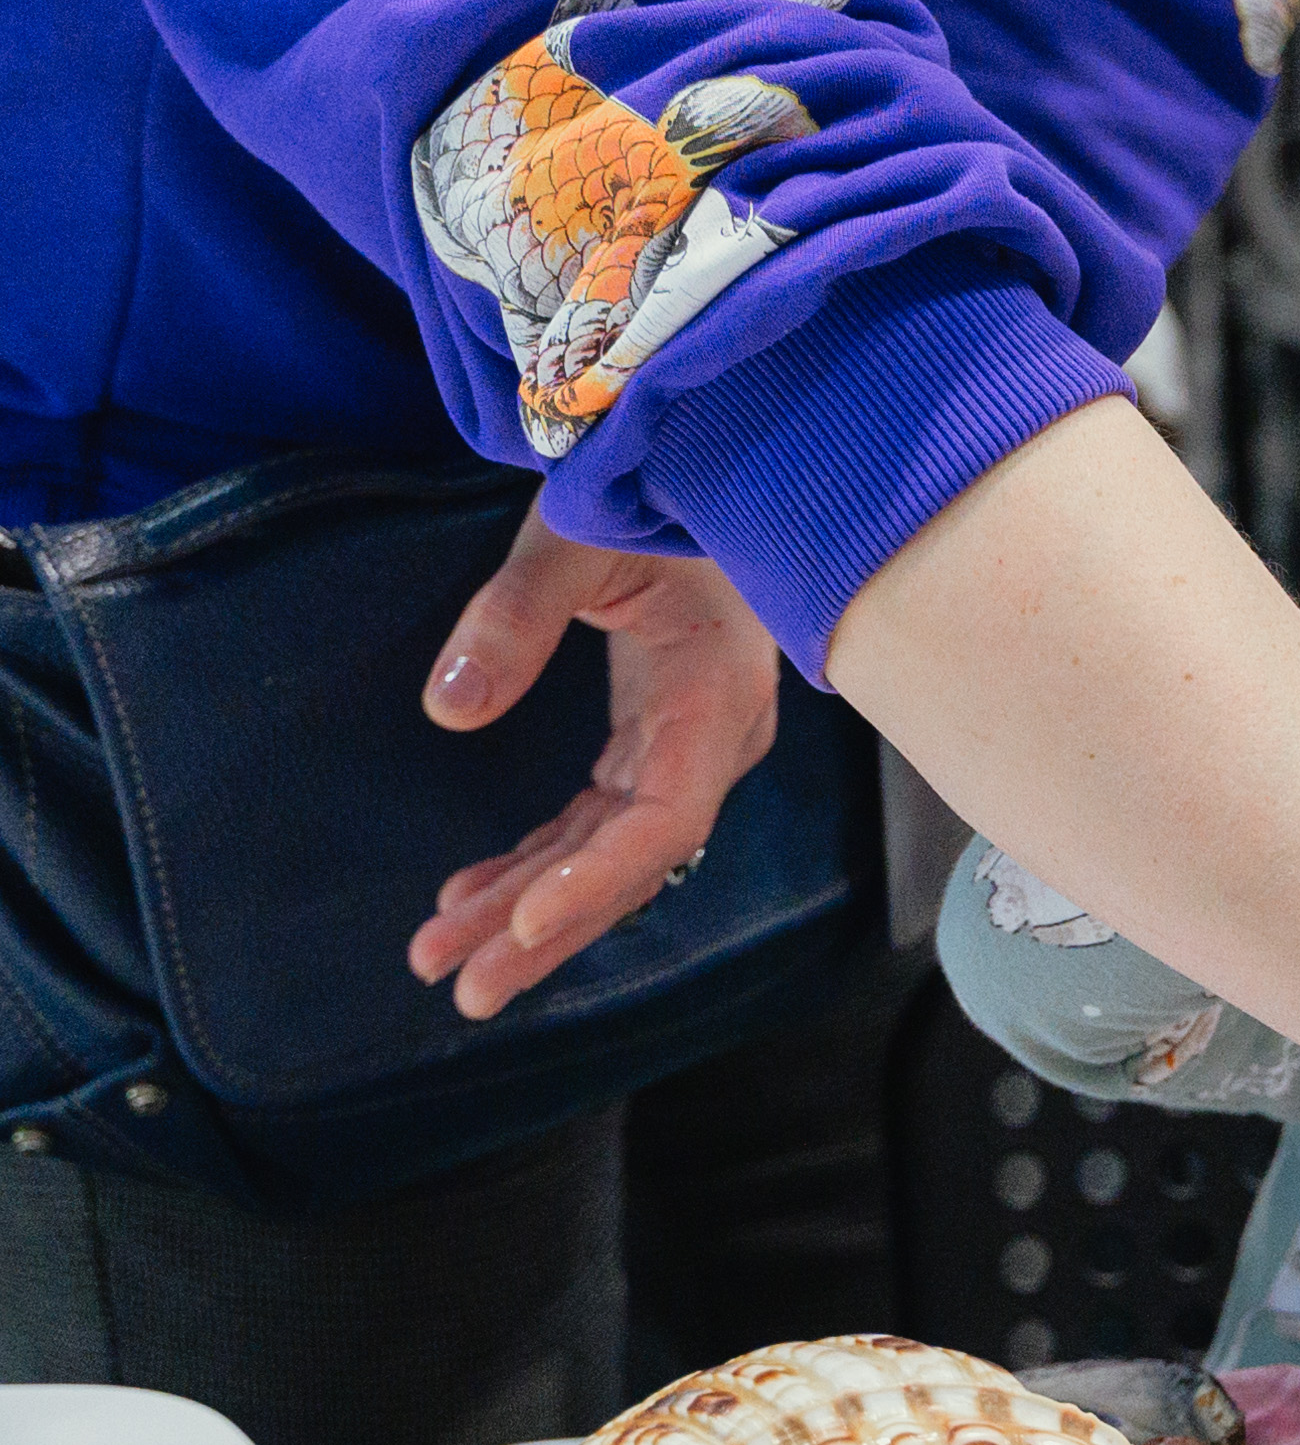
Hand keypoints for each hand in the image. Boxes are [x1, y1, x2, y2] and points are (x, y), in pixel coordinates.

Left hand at [407, 501, 781, 1018]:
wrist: (706, 458)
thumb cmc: (655, 489)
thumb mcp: (577, 539)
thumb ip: (517, 618)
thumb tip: (448, 709)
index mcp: (713, 696)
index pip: (664, 818)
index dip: (597, 879)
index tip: (523, 923)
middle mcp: (712, 740)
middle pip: (630, 860)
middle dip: (544, 926)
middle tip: (461, 986)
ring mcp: (687, 745)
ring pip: (607, 853)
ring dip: (527, 905)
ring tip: (442, 954)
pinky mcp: (655, 739)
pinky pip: (597, 822)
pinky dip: (538, 862)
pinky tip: (474, 896)